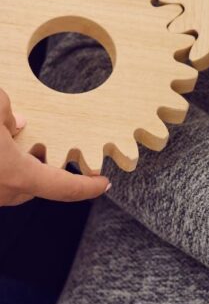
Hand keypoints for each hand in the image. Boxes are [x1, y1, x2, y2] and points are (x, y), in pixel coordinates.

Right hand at [0, 90, 109, 205]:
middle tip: (50, 149)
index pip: (65, 188)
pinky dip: (2, 166)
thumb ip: (11, 112)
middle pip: (39, 185)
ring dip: (20, 165)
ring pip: (14, 183)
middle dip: (48, 169)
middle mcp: (1, 191)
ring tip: (14, 139)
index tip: (103, 184)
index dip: (88, 187)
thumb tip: (19, 122)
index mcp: (17, 174)